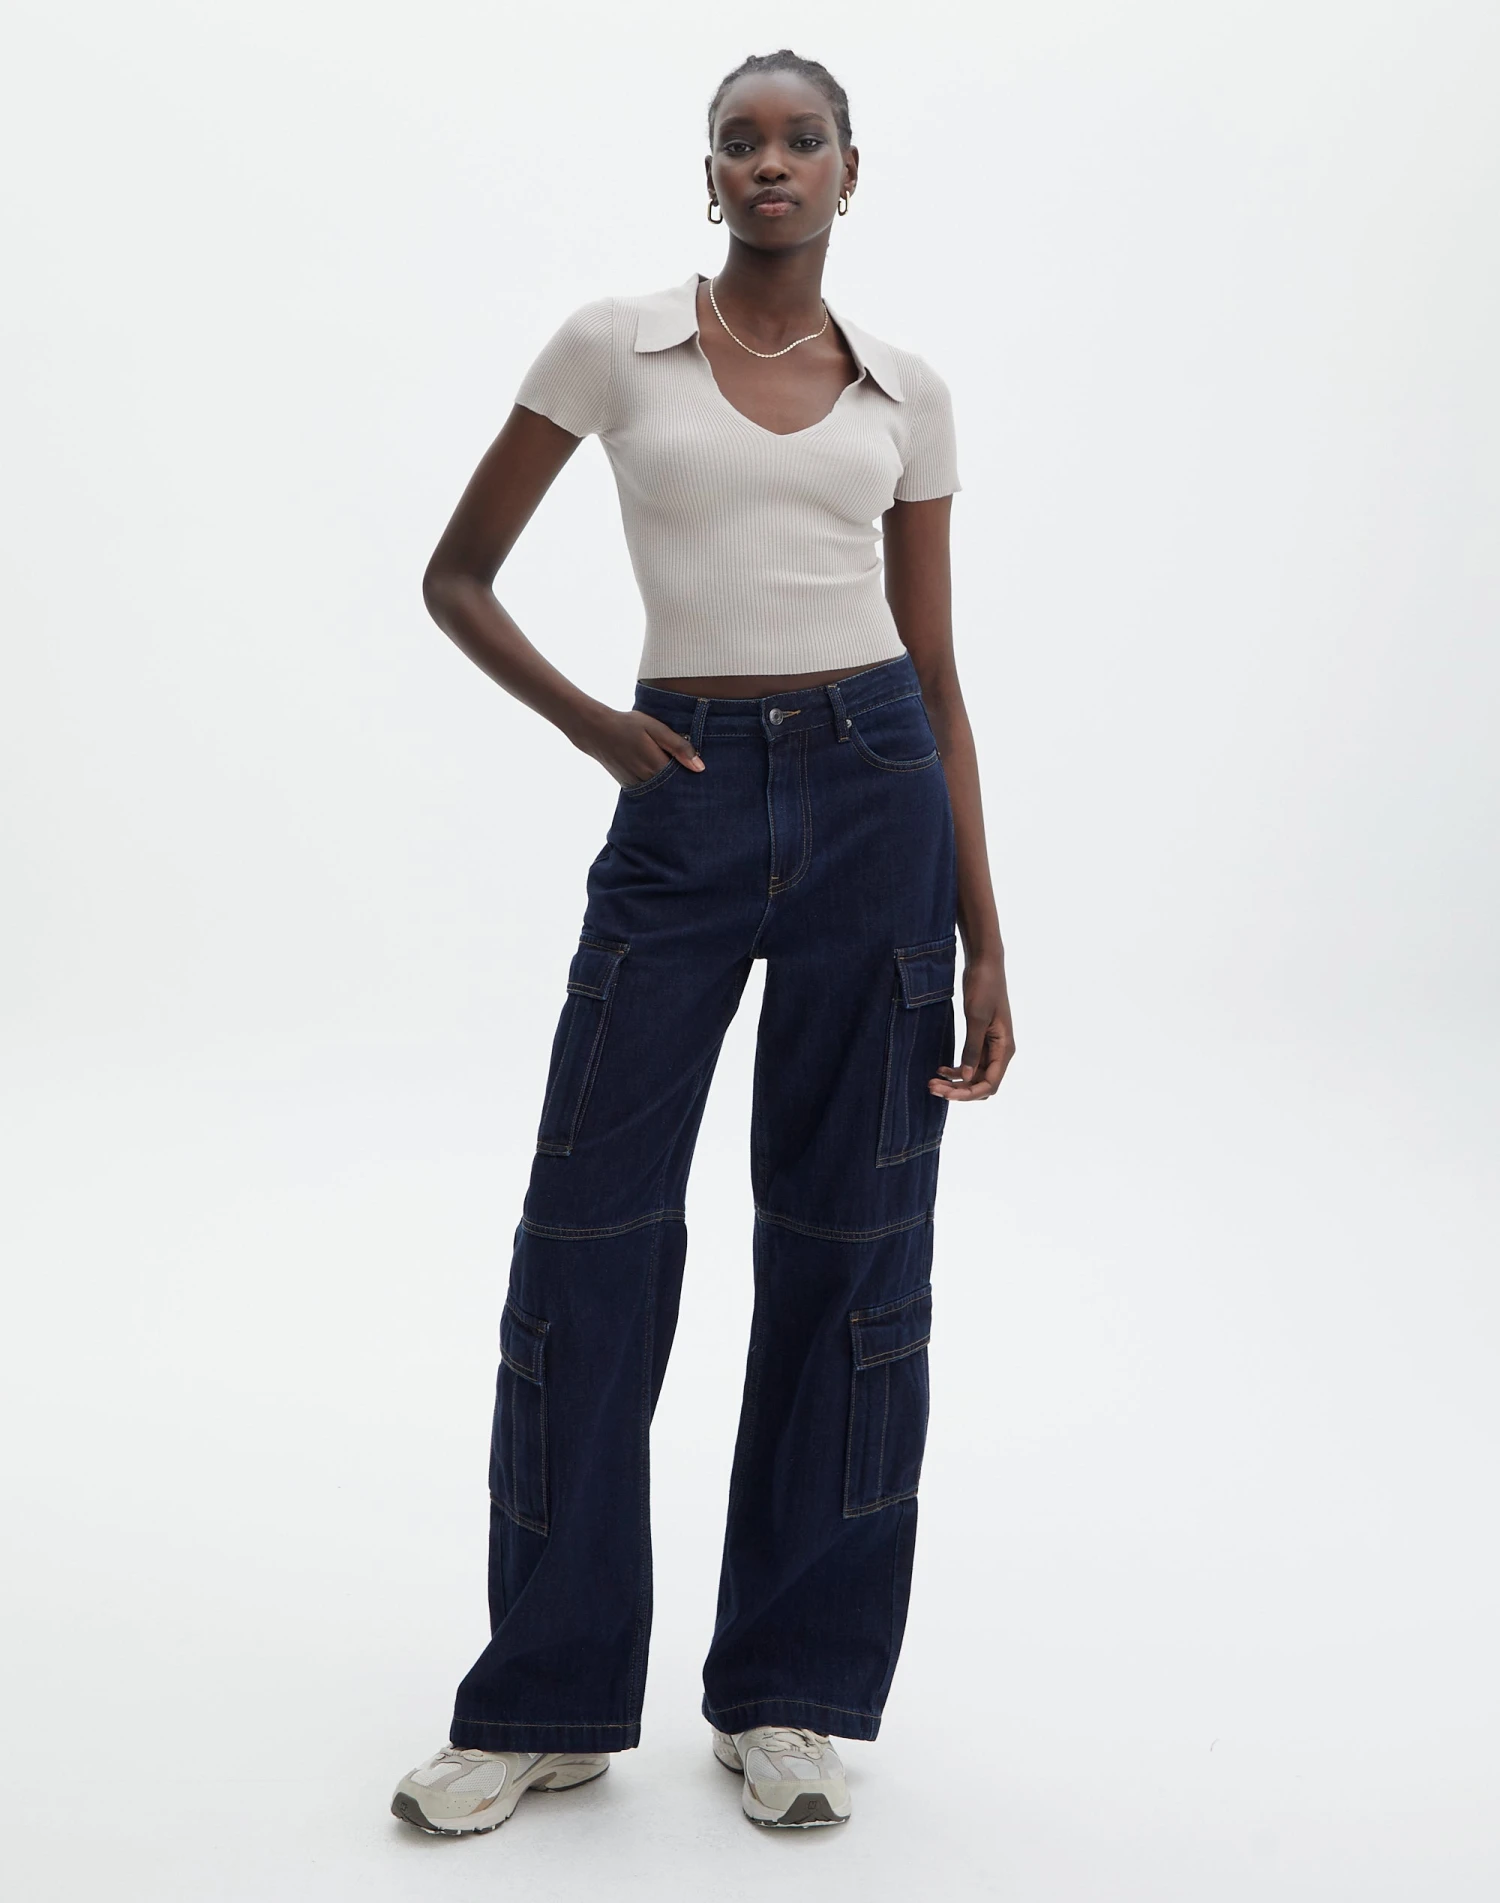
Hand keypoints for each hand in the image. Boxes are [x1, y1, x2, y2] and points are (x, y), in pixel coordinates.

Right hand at [574, 708, 706, 787]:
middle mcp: (647, 781)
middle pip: (675, 790)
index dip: (695, 779)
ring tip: (680, 779)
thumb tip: (700, 767)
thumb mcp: (655, 728)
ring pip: (662, 794)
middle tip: (697, 782)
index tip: (703, 777)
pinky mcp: (630, 788)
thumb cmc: (627, 725)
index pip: (685, 781)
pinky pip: (650, 793)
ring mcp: (637, 787)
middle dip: (686, 787)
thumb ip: (678, 746)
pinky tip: (662, 779)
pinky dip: (658, 789)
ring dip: (672, 789)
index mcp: (656, 765)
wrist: (595, 732)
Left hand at [929, 950, 1014, 1102]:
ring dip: (954, 1081)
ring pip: (973, 1075)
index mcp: (1004, 1048)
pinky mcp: (980, 1038)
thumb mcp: (976, 1018)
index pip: (990, 1084)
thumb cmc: (984, 987)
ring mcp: (990, 1045)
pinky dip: (956, 1069)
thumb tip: (966, 1077)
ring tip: (931, 1082)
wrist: (984, 964)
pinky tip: (939, 1069)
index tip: (946, 1094)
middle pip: (980, 1083)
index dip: (969, 1093)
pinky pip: (970, 1062)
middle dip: (958, 1090)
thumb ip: (972, 1049)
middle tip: (932, 1087)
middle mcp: (1000, 1051)